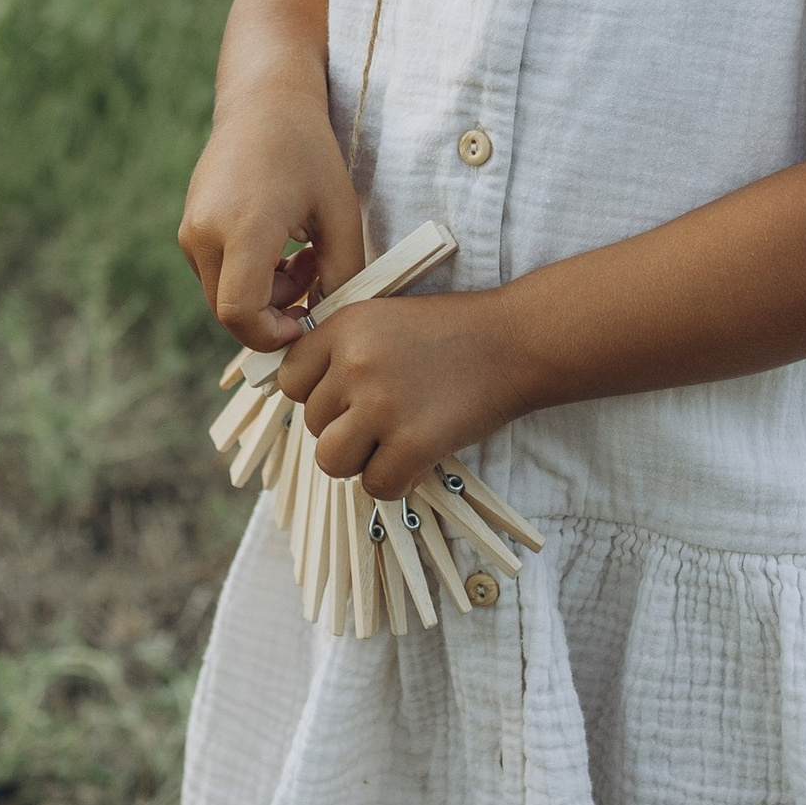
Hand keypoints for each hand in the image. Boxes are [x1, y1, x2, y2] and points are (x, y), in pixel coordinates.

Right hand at [178, 100, 366, 350]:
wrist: (264, 102)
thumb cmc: (309, 151)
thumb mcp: (341, 212)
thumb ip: (343, 272)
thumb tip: (332, 318)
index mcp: (243, 229)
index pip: (240, 314)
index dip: (273, 335)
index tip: (307, 322)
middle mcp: (205, 233)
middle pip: (230, 312)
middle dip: (275, 313)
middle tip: (315, 277)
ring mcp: (190, 230)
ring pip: (222, 295)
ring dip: (264, 294)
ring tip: (304, 256)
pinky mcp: (189, 227)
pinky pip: (216, 274)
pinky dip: (248, 276)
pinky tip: (280, 246)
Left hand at [273, 291, 527, 499]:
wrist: (515, 342)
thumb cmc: (453, 334)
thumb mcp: (385, 319)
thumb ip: (341, 351)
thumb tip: (306, 401)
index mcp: (344, 326)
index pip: (290, 380)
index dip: (318, 395)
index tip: (349, 396)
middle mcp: (355, 363)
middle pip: (311, 423)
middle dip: (345, 428)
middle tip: (388, 416)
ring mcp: (382, 404)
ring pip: (331, 459)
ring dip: (360, 460)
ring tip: (394, 441)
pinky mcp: (412, 442)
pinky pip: (375, 485)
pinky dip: (397, 480)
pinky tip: (419, 457)